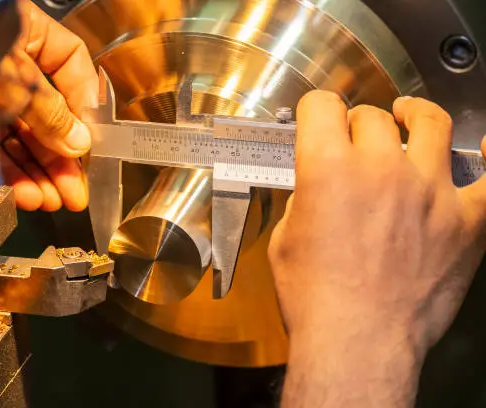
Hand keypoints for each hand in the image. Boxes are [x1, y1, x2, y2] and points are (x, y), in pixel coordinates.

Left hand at [0, 0, 97, 210]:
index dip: (85, 100)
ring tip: (54, 202)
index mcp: (25, 33)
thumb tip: (80, 145)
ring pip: (18, 135)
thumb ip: (51, 113)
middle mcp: (5, 62)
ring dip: (37, 171)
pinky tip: (26, 195)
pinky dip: (8, 172)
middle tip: (74, 192)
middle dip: (60, 156)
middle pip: (45, 111)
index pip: (68, 62)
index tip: (93, 138)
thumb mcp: (18, 81)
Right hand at [268, 91, 485, 406]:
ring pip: (431, 123)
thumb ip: (305, 200)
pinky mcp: (465, 219)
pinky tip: (485, 150)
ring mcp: (430, 190)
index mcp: (327, 167)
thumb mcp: (286, 240)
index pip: (322, 107)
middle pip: (372, 115)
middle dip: (358, 124)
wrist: (358, 343)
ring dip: (414, 115)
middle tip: (355, 139)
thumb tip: (319, 188)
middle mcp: (381, 167)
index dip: (315, 110)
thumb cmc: (316, 299)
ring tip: (409, 116)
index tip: (318, 118)